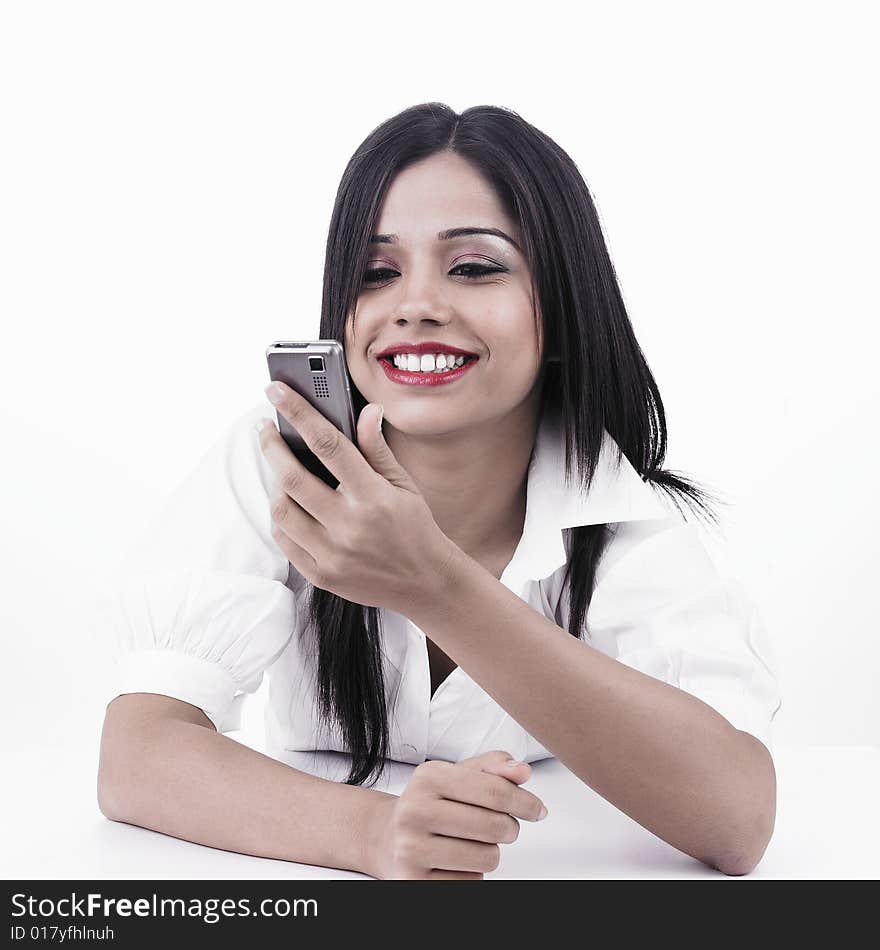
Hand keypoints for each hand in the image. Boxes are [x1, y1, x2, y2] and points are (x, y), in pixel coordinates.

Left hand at [258, 381, 457, 614]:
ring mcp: (332, 554)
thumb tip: (366, 411)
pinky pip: (284, 539)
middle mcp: (349, 526)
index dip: (298, 412)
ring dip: (274, 483)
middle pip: (292, 476)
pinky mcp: (320, 575)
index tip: (277, 391)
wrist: (425, 583)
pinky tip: (288, 503)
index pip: (327, 444)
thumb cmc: (415, 528)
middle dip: (271, 445)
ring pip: (281, 509)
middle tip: (265, 429)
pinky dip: (280, 516)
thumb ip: (378, 448)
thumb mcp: (403, 485)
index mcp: (373, 497)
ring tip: (280, 469)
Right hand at [366, 750, 547, 879]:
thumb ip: (494, 768)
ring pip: (487, 858)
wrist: (387, 837)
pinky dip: (472, 873)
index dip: (525, 802)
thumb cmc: (433, 803)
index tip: (539, 810)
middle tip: (502, 826)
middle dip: (509, 828)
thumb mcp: (458, 775)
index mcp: (428, 777)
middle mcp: (414, 810)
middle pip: (495, 826)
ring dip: (490, 852)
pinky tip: (454, 861)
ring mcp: (411, 848)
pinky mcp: (413, 882)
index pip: (493, 790)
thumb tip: (522, 771)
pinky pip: (471, 882)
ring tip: (473, 842)